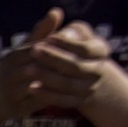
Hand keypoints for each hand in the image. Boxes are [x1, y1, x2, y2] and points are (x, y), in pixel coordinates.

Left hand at [11, 13, 127, 126]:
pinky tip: (31, 88)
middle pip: (76, 66)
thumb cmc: (74, 47)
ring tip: (27, 69)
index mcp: (101, 51)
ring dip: (47, 77)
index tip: (48, 37)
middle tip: (33, 50)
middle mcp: (98, 71)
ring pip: (68, 84)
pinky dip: (47, 95)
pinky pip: (63, 100)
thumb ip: (69, 30)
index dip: (66, 43)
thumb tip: (59, 25)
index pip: (85, 48)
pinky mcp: (79, 101)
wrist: (84, 76)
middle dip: (53, 58)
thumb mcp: (76, 34)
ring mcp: (90, 88)